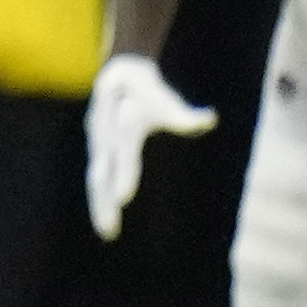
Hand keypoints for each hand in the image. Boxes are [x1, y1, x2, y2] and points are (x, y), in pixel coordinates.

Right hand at [85, 51, 216, 241]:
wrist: (118, 74)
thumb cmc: (149, 91)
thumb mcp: (166, 100)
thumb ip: (184, 115)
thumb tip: (210, 119)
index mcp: (122, 123)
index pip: (123, 154)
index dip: (124, 175)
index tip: (124, 199)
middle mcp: (105, 136)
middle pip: (102, 174)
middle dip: (105, 202)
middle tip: (110, 229)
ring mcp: (98, 145)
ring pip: (96, 180)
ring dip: (100, 206)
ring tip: (107, 232)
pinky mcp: (98, 152)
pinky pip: (97, 179)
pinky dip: (99, 200)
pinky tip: (105, 220)